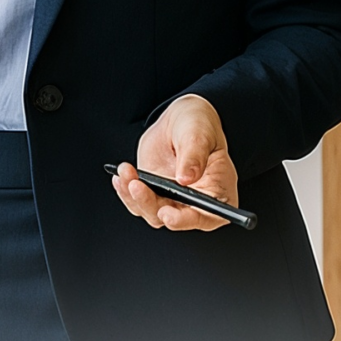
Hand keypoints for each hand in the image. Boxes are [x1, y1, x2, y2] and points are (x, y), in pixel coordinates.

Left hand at [112, 95, 239, 232]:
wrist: (179, 120)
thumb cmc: (199, 126)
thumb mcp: (199, 135)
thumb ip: (194, 156)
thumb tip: (186, 178)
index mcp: (219, 192)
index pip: (208, 217)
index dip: (188, 220)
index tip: (169, 214)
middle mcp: (196, 201)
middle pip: (174, 218)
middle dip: (151, 206)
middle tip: (137, 187)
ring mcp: (173, 199)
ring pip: (152, 212)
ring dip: (135, 197)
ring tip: (127, 173)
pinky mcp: (154, 193)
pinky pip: (138, 201)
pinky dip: (126, 191)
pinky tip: (122, 175)